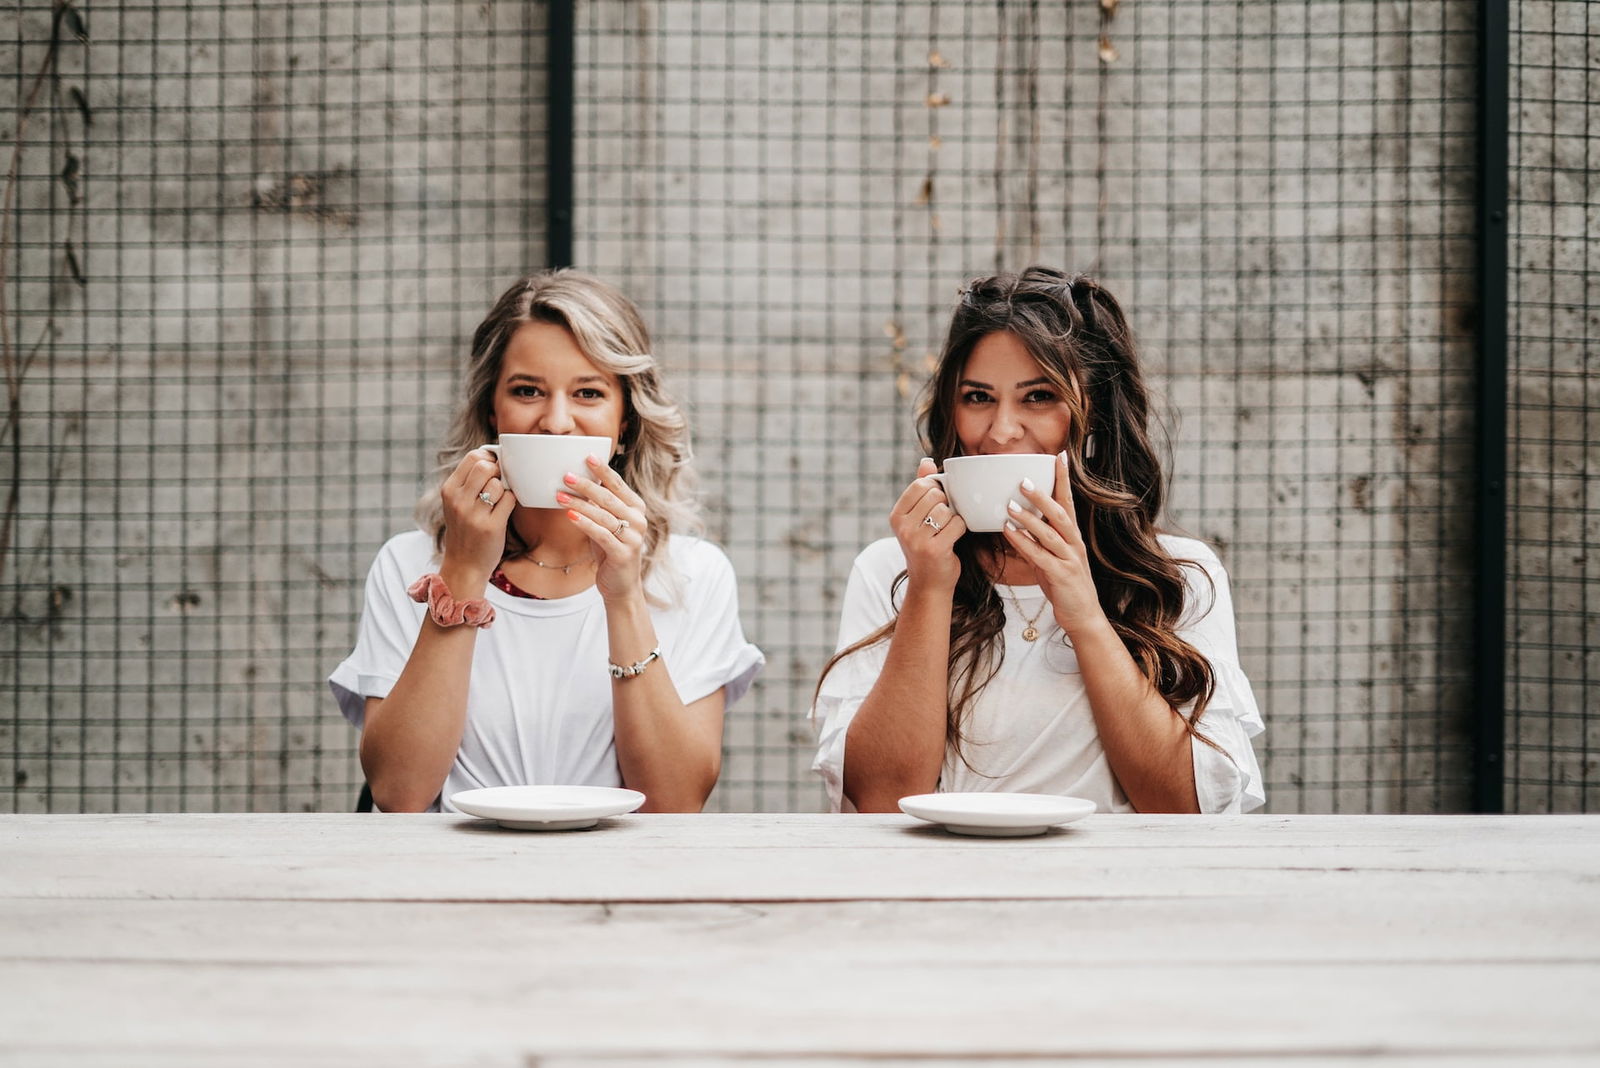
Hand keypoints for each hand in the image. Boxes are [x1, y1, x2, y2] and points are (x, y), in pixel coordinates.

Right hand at [439, 448, 516, 583]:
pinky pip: (509, 500)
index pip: (472, 457)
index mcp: (449, 490)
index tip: (494, 467)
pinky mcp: (491, 527)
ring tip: (498, 502)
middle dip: (497, 471)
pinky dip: (511, 502)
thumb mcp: (456, 503)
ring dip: (504, 490)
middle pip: (485, 466)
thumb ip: (469, 481)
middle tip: (499, 483)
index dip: (488, 457)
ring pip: (498, 483)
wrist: (463, 565)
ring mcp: (474, 514)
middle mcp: (458, 500)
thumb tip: (493, 457)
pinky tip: (504, 511)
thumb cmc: (465, 530)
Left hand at [556, 455, 648, 602]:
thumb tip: (579, 480)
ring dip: (579, 503)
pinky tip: (569, 515)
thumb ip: (599, 505)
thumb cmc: (611, 550)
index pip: (618, 484)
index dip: (602, 470)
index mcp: (636, 508)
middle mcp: (639, 520)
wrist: (621, 585)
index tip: (586, 456)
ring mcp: (633, 538)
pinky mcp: (623, 553)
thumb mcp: (607, 524)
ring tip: (559, 496)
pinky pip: (601, 534)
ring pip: (603, 515)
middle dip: (586, 485)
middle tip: (565, 475)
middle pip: (609, 498)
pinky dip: (584, 523)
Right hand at [890, 457, 967, 591]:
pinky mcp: (934, 549)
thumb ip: (921, 488)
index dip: (936, 490)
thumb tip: (927, 461)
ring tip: (945, 532)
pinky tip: (952, 540)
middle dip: (946, 504)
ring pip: (947, 509)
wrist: (929, 584)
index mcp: (896, 515)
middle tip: (942, 521)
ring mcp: (916, 539)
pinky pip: (957, 524)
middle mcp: (902, 526)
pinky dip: (960, 530)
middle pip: (935, 495)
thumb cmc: (926, 546)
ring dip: (953, 519)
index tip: (937, 504)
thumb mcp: (918, 518)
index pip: (920, 484)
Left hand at [1001, 451, 1107, 639]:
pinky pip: (1040, 555)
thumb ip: (1039, 541)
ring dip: (1029, 518)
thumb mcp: (1052, 559)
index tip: (1058, 456)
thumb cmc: (1066, 587)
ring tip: (1009, 505)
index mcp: (1073, 537)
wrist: (1083, 617)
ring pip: (1050, 533)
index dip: (1063, 479)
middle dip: (1042, 495)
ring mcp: (1070, 559)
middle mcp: (1074, 544)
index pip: (1068, 502)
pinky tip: (1009, 532)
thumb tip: (1020, 524)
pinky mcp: (1062, 575)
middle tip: (1023, 479)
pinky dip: (1024, 542)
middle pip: (1060, 513)